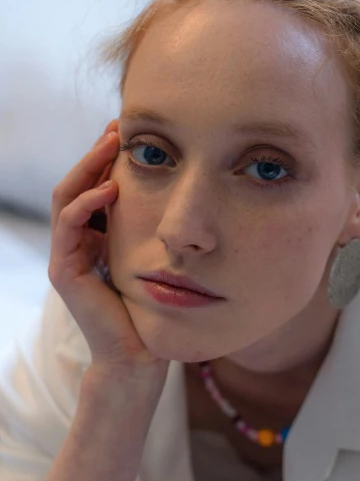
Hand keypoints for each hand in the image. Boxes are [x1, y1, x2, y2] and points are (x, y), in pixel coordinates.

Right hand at [48, 120, 168, 377]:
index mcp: (93, 239)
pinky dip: (87, 204)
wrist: (138, 352)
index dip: (105, 160)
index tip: (128, 133)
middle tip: (118, 127)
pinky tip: (111, 188)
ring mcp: (65, 257)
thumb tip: (174, 192)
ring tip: (112, 144)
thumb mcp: (149, 257)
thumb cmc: (150, 307)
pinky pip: (69, 227)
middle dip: (95, 154)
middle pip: (75, 185)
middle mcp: (75, 244)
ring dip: (89, 167)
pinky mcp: (64, 272)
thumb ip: (146, 229)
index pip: (91, 188)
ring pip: (66, 198)